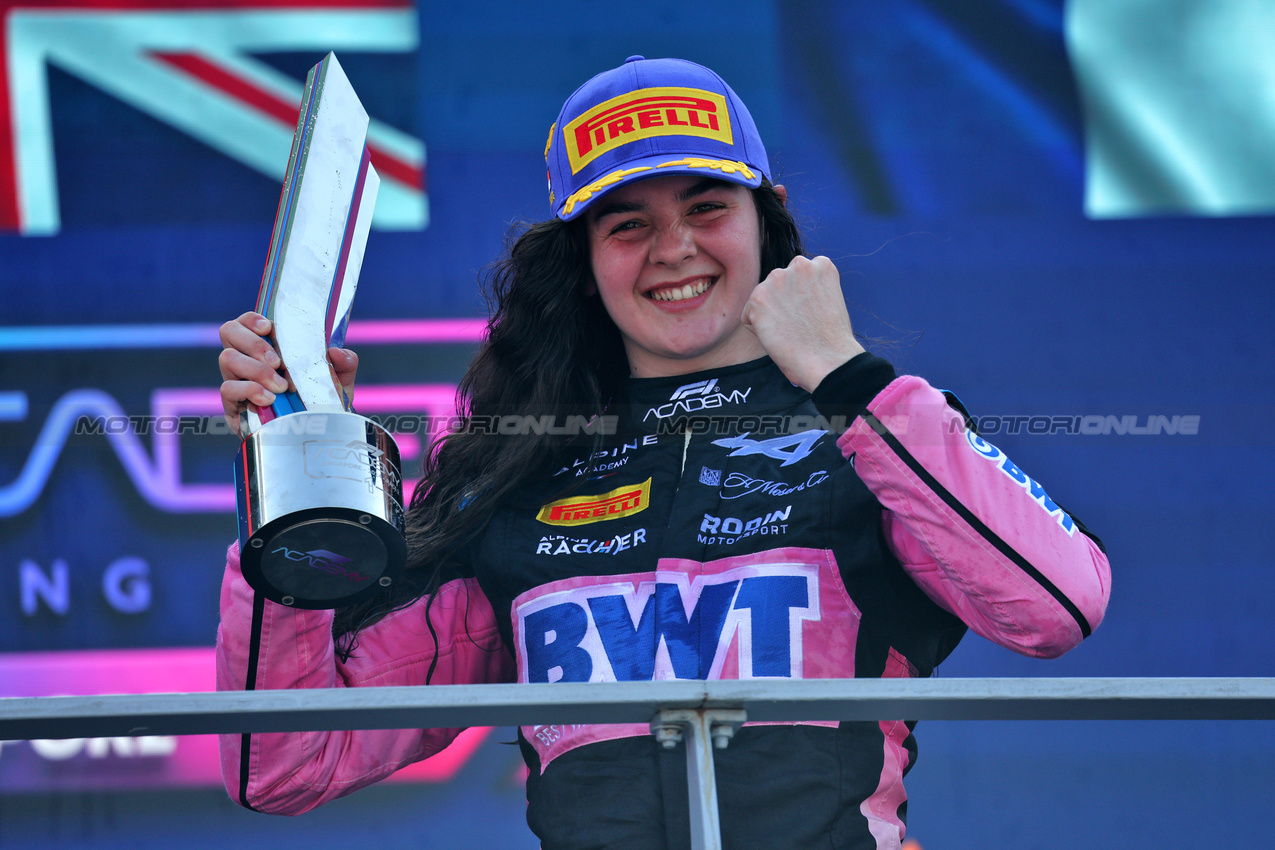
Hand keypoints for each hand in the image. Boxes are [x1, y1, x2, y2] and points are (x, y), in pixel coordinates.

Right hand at [217, 312, 358, 436]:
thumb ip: (344, 363)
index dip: (252, 319)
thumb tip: (335, 352)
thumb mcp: (339, 381)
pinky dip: (249, 390)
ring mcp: (237, 382)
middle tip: (278, 363)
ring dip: (255, 369)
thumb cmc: (321, 403)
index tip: (269, 328)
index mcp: (267, 347)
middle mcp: (247, 360)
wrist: (315, 437)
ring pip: (226, 358)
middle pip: (229, 332)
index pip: (246, 321)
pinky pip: (228, 389)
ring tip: (280, 387)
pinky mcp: (233, 407)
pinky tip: (268, 399)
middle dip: (254, 343)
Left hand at [741, 255, 864, 392]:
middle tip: (799, 326)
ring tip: (790, 332)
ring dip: (770, 315)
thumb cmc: (832, 340)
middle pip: (778, 285)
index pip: (798, 278)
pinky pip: (748, 316)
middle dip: (783, 304)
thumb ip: (810, 288)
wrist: (829, 361)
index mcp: (821, 264)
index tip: (812, 316)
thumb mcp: (829, 300)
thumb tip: (789, 295)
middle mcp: (799, 265)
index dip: (802, 301)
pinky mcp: (758, 298)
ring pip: (762, 299)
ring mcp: (777, 279)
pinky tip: (779, 337)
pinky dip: (758, 330)